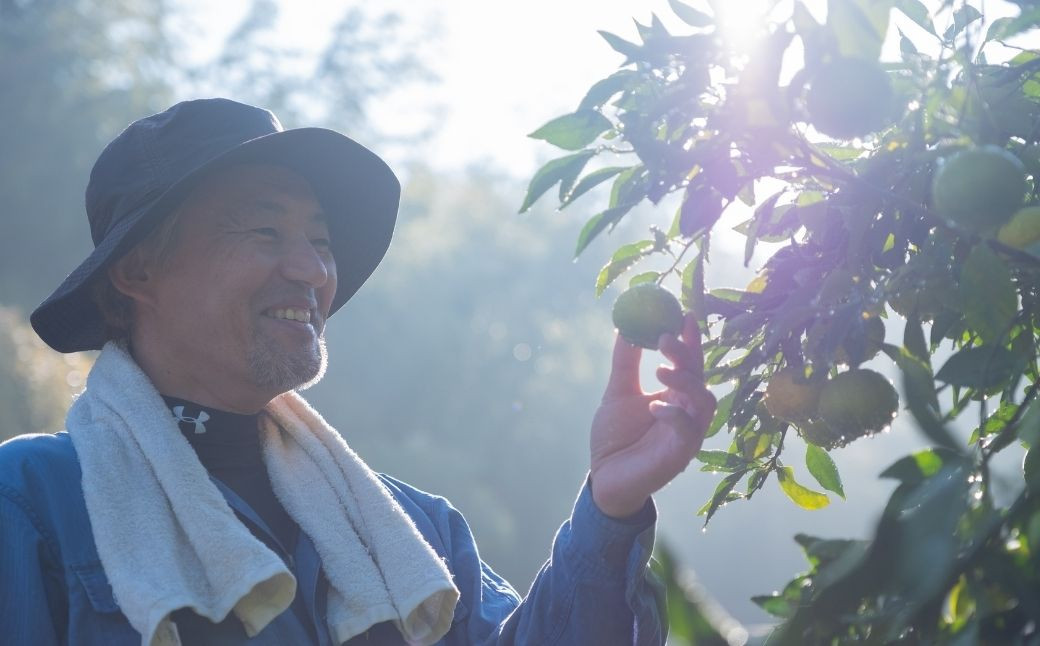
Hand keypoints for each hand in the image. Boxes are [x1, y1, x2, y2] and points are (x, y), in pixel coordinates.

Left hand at [589, 311, 715, 518]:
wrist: (604, 477)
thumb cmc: (615, 437)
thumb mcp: (618, 392)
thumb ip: (625, 362)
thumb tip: (626, 327)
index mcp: (675, 396)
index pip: (689, 363)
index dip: (690, 340)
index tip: (684, 314)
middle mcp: (687, 412)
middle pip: (700, 377)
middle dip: (687, 355)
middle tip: (665, 338)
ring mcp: (687, 434)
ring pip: (704, 402)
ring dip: (686, 382)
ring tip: (660, 371)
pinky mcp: (681, 454)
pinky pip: (689, 431)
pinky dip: (675, 414)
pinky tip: (654, 407)